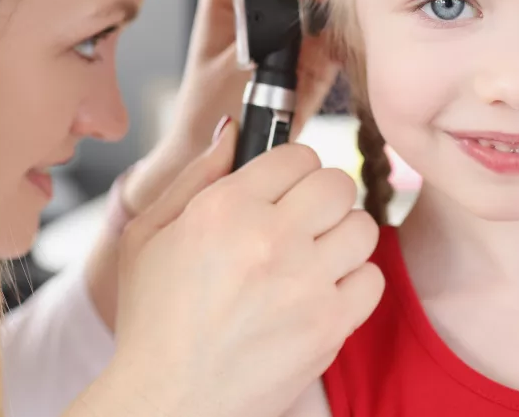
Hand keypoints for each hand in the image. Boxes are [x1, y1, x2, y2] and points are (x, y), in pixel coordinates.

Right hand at [105, 125, 383, 416]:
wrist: (167, 402)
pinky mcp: (328, 327)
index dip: (292, 167)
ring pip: (362, 227)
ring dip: (340, 236)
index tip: (285, 184)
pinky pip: (372, 279)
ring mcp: (305, 285)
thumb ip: (196, 174)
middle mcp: (270, 240)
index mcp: (225, 208)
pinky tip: (320, 291)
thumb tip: (234, 130)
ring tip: (312, 256)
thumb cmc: (153, 320)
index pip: (298, 154)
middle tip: (303, 217)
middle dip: (322, 195)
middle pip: (338, 183)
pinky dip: (353, 282)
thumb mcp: (147, 234)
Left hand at [160, 0, 339, 167]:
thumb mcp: (241, 67)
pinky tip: (356, 44)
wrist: (221, 158)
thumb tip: (321, 1)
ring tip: (360, 19)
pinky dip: (356, 29)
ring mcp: (292, 17)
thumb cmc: (214, 115)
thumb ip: (281, 32)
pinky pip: (344, 22)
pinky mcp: (315, 44)